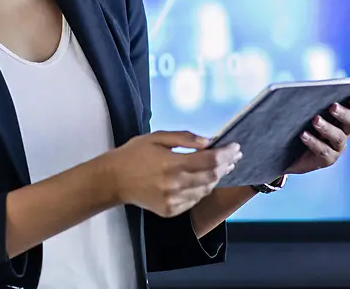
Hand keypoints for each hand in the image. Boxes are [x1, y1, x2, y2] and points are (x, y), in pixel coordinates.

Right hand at [104, 131, 241, 217]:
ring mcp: (173, 200)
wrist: (113, 179)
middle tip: (232, 157)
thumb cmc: (134, 154)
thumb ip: (184, 138)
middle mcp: (174, 184)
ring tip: (219, 167)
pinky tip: (201, 181)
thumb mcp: (157, 137)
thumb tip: (208, 141)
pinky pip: (194, 201)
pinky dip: (201, 190)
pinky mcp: (170, 210)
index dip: (226, 153)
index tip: (236, 147)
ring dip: (215, 178)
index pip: (209, 160)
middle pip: (211, 176)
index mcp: (171, 163)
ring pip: (205, 190)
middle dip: (225, 165)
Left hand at [285, 94, 349, 175]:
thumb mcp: (302, 105)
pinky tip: (303, 134)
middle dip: (344, 113)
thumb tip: (305, 88)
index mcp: (343, 113)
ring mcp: (337, 146)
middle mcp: (344, 130)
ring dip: (328, 128)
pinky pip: (324, 151)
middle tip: (333, 106)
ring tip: (315, 120)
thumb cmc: (295, 119)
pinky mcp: (327, 159)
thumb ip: (308, 95)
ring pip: (339, 137)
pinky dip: (314, 142)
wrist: (284, 148)